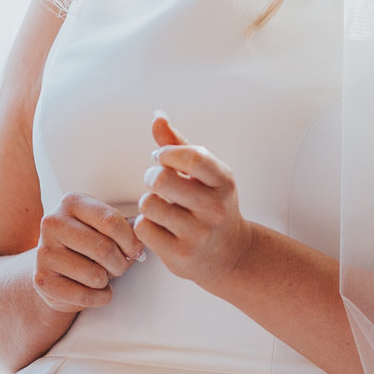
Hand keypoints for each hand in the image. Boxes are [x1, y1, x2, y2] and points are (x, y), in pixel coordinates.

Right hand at [32, 192, 140, 313]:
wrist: (56, 271)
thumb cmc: (87, 246)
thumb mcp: (103, 227)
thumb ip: (124, 227)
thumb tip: (142, 232)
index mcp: (71, 202)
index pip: (111, 221)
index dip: (131, 241)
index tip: (135, 250)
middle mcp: (52, 222)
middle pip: (104, 249)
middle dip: (121, 263)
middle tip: (119, 266)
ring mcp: (44, 252)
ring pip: (94, 275)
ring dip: (107, 281)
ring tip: (101, 276)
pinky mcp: (42, 280)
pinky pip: (84, 295)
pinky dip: (99, 297)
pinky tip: (95, 291)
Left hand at [133, 116, 252, 291]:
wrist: (230, 255)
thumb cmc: (211, 206)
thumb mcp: (205, 175)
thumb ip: (179, 146)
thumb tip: (157, 117)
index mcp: (223, 182)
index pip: (192, 157)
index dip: (167, 153)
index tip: (162, 158)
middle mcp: (214, 208)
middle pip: (161, 179)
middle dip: (151, 177)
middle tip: (156, 183)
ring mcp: (198, 234)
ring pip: (148, 204)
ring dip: (148, 203)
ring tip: (160, 207)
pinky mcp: (181, 256)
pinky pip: (144, 228)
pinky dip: (146, 225)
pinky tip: (160, 228)